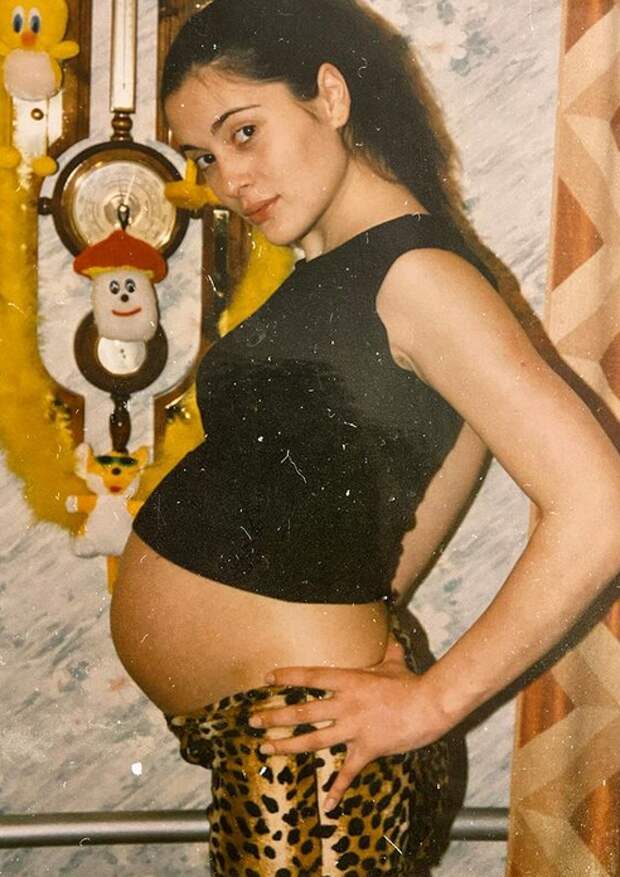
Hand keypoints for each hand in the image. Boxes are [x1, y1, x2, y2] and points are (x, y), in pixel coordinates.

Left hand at [248, 635, 449, 810]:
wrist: (430, 706)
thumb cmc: (411, 683)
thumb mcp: (394, 662)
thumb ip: (387, 650)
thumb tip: (390, 634)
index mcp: (349, 680)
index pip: (311, 676)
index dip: (287, 676)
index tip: (267, 678)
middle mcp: (345, 705)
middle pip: (302, 711)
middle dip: (274, 716)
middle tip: (252, 720)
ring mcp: (354, 729)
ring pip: (313, 740)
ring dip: (286, 745)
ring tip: (264, 748)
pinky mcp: (366, 750)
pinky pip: (348, 773)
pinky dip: (337, 789)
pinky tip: (326, 804)